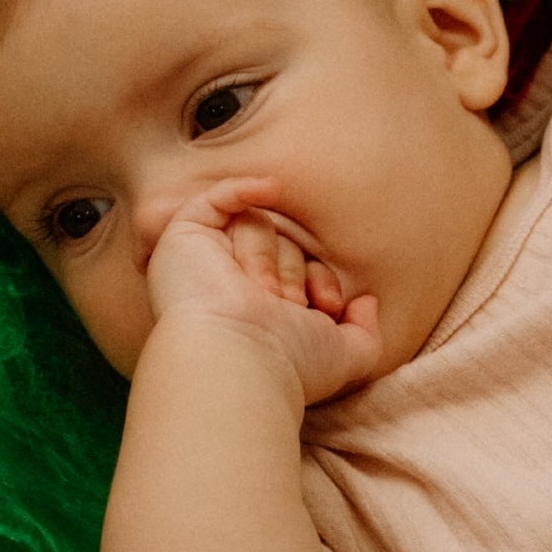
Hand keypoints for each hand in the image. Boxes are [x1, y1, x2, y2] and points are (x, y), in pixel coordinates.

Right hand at [141, 179, 384, 406]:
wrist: (237, 359)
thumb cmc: (288, 362)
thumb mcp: (345, 355)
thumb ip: (365, 332)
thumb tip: (367, 302)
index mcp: (261, 308)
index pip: (300, 267)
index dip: (320, 280)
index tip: (327, 307)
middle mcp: (231, 284)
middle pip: (280, 243)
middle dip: (292, 272)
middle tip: (286, 305)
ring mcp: (205, 260)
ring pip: (255, 225)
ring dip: (266, 258)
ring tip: (262, 292)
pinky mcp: (184, 238)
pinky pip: (217, 198)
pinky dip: (245, 189)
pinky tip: (271, 190)